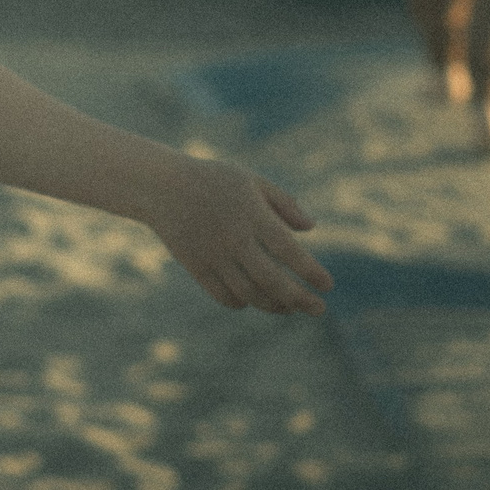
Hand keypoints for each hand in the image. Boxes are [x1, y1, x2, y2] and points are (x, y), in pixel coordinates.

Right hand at [143, 153, 334, 314]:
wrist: (160, 186)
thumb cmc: (212, 180)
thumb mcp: (250, 181)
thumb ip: (283, 203)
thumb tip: (311, 228)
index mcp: (252, 214)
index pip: (288, 251)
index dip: (310, 272)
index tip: (328, 286)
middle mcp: (234, 238)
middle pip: (272, 281)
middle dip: (300, 300)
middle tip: (318, 309)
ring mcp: (213, 255)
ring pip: (250, 294)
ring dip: (274, 306)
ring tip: (290, 308)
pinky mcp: (196, 267)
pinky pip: (224, 296)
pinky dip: (242, 303)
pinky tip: (254, 299)